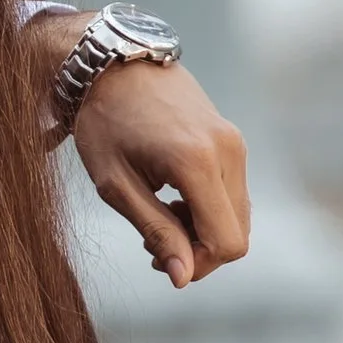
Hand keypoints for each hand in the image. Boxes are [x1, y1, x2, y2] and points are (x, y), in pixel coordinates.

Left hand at [68, 56, 249, 289]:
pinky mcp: (232, 139)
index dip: (197, 264)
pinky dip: (209, 209)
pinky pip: (234, 193)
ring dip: (203, 230)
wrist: (114, 65)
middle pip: (237, 234)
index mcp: (197, 162)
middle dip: (199, 251)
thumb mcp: (115, 184)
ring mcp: (234, 143)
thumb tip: (183, 278)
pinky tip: (174, 198)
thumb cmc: (104, 122)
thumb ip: (155, 231)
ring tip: (160, 216)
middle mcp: (227, 151)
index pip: (226, 242)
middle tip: (153, 242)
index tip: (158, 259)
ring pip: (238, 216)